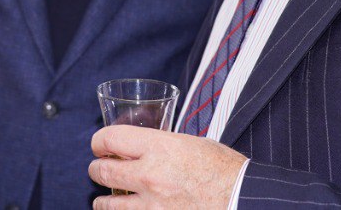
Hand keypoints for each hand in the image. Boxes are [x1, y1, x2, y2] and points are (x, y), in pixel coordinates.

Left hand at [88, 126, 245, 208]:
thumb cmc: (224, 170)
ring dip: (103, 201)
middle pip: (102, 171)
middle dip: (96, 169)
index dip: (99, 141)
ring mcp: (152, 206)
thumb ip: (162, 145)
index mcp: (160, 147)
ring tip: (104, 199)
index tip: (99, 145)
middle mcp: (150, 175)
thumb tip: (141, 147)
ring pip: (108, 205)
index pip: (110, 138)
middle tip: (98, 169)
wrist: (244, 200)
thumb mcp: (191, 144)